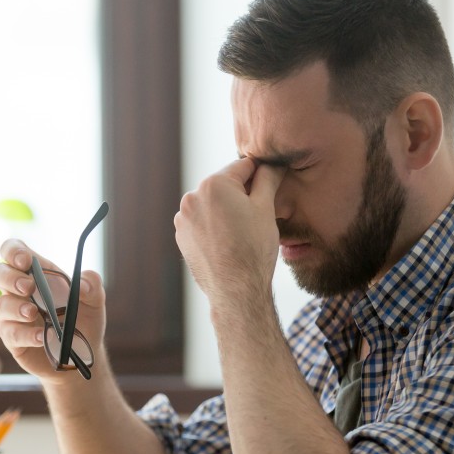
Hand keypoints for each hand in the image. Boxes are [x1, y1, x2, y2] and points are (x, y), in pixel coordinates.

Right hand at [0, 239, 106, 384]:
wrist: (81, 356)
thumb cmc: (83, 321)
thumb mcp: (95, 301)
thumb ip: (93, 286)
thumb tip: (82, 284)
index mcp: (37, 273)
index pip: (14, 251)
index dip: (14, 251)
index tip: (26, 261)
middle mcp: (19, 292)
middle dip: (10, 277)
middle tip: (28, 286)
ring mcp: (13, 316)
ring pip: (1, 304)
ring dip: (16, 307)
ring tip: (32, 312)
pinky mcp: (13, 339)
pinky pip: (11, 333)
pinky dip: (26, 334)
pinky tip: (42, 336)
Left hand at [174, 157, 283, 306]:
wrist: (236, 290)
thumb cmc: (254, 249)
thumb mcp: (266, 208)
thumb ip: (267, 179)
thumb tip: (272, 163)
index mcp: (213, 184)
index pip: (243, 166)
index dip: (260, 175)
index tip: (270, 184)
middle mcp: (192, 197)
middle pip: (224, 186)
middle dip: (241, 195)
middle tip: (257, 216)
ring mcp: (183, 218)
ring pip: (212, 204)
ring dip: (226, 210)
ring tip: (242, 232)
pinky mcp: (181, 236)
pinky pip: (202, 222)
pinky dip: (214, 226)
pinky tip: (228, 242)